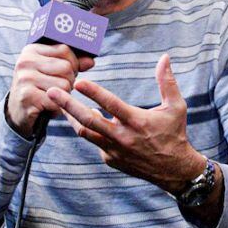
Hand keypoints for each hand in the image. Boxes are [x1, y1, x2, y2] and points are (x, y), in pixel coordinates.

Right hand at [6, 43, 94, 137]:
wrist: (18, 112)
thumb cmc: (40, 88)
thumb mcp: (54, 71)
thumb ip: (73, 63)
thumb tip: (91, 61)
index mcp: (32, 50)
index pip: (65, 50)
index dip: (73, 63)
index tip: (64, 73)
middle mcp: (26, 61)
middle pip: (66, 68)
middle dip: (68, 81)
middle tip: (56, 88)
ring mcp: (25, 79)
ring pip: (64, 84)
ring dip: (64, 95)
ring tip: (50, 97)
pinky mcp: (27, 96)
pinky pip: (57, 101)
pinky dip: (57, 108)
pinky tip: (46, 107)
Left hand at [47, 53, 202, 192]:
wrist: (173, 169)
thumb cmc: (175, 133)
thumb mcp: (176, 107)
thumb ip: (167, 82)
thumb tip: (164, 58)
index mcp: (137, 121)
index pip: (111, 105)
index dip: (94, 93)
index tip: (78, 82)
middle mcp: (122, 137)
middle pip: (88, 120)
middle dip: (68, 105)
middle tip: (52, 91)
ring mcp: (114, 150)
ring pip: (85, 132)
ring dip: (72, 117)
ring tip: (60, 103)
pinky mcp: (110, 159)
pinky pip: (95, 142)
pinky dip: (90, 130)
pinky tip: (88, 120)